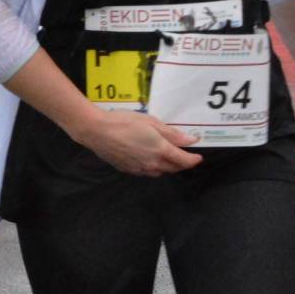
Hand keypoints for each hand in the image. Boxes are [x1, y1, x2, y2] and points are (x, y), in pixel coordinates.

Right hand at [74, 109, 202, 176]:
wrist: (96, 130)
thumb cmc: (123, 121)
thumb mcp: (150, 122)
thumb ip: (172, 133)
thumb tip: (192, 141)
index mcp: (161, 150)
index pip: (184, 160)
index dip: (193, 159)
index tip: (198, 156)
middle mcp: (152, 163)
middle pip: (173, 168)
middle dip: (181, 164)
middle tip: (184, 156)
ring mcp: (139, 169)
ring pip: (160, 172)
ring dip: (167, 167)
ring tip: (166, 157)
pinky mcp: (128, 170)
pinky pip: (146, 172)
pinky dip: (153, 168)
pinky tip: (147, 159)